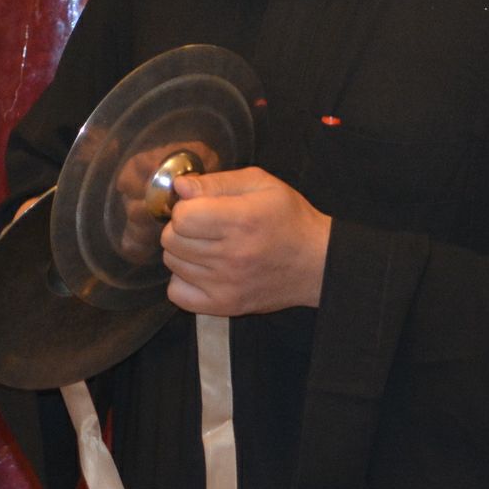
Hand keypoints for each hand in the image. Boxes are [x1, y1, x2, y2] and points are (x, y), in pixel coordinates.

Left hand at [159, 168, 330, 316]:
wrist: (317, 263)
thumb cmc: (289, 218)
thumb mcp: (260, 184)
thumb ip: (217, 182)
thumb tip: (180, 187)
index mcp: (241, 221)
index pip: (182, 217)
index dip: (184, 208)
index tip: (198, 207)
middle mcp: (232, 256)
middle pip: (171, 240)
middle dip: (181, 228)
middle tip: (202, 226)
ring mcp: (227, 285)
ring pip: (173, 264)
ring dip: (183, 252)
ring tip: (207, 246)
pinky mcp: (225, 305)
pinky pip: (177, 293)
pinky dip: (183, 280)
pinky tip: (202, 269)